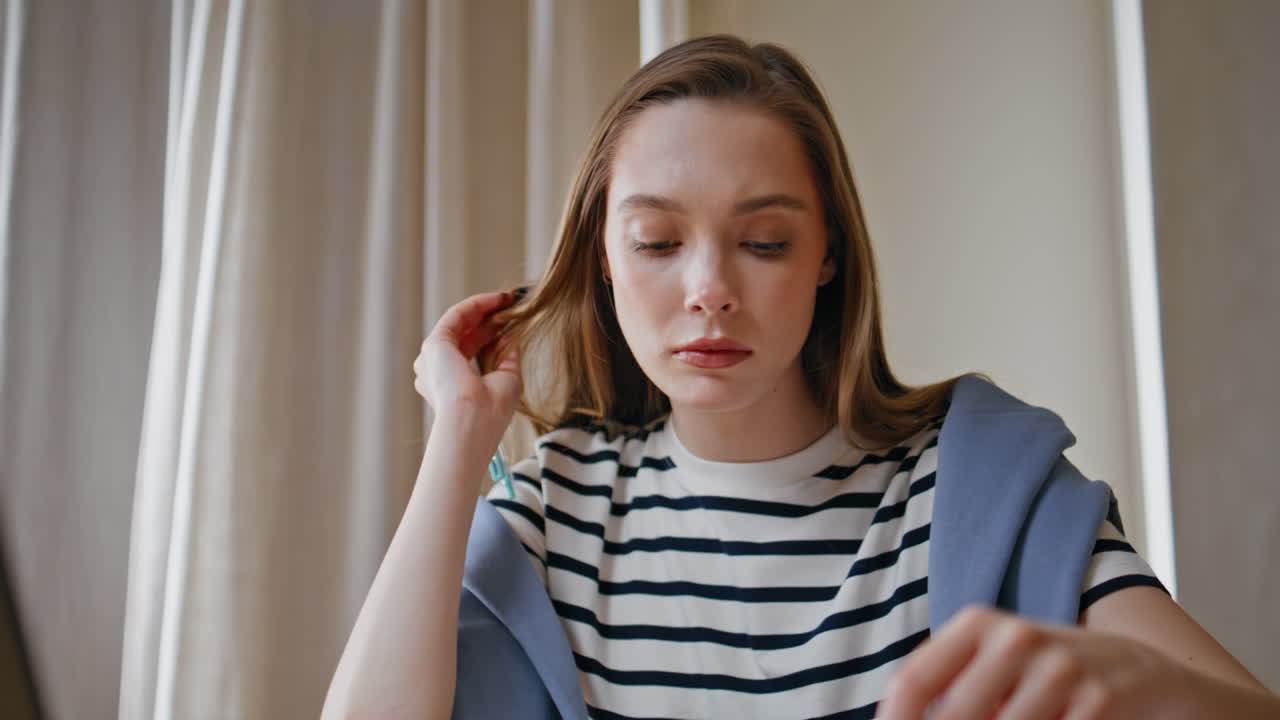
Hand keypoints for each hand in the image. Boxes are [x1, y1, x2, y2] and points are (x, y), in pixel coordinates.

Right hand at [414, 291, 522, 439]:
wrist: (474, 421)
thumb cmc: (490, 411)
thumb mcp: (507, 379)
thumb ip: (507, 357)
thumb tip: (511, 337)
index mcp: (449, 383)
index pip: (470, 350)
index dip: (490, 333)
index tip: (510, 321)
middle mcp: (437, 369)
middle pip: (464, 334)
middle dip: (488, 318)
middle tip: (511, 306)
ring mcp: (433, 356)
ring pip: (460, 322)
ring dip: (485, 308)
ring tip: (508, 299)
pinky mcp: (435, 344)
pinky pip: (458, 315)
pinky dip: (479, 305)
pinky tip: (498, 299)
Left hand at [877, 606, 1189, 718]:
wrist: (1140, 667)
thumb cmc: (1046, 670)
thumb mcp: (993, 659)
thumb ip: (948, 682)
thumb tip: (897, 718)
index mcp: (978, 623)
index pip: (914, 680)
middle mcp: (1016, 638)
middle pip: (955, 716)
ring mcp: (1060, 669)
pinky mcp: (1099, 701)